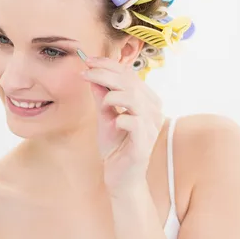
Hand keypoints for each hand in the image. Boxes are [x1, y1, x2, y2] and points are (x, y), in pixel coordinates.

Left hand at [81, 56, 164, 193]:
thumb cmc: (116, 146)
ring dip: (113, 95)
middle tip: (86, 72)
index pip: (130, 74)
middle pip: (131, 82)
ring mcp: (151, 126)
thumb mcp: (105, 116)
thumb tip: (91, 74)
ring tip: (102, 102)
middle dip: (105, 74)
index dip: (109, 64)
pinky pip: (134, 123)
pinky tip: (114, 122)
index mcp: (147, 100)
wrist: (121, 177)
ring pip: (134, 99)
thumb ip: (101, 96)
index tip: (88, 61)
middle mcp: (154, 110)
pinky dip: (121, 118)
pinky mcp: (144, 143)